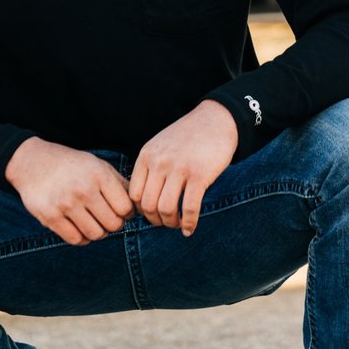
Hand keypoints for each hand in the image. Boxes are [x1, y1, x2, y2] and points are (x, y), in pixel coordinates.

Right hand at [5, 137, 134, 245]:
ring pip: (96, 235)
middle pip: (113, 224)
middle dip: (113, 224)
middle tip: (107, 218)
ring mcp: (66, 204)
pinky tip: (79, 227)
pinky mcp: (50, 217)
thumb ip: (118, 183)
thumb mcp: (97, 165)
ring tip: (93, 223)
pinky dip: (82, 238)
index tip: (120, 210)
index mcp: (99, 175)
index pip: (126, 208)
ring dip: (98, 232)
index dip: (127, 213)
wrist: (32, 162)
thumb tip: (138, 205)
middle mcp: (83, 189)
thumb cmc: (71, 165)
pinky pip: (76, 240)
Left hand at [129, 100, 237, 236]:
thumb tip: (144, 201)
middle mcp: (160, 162)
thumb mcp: (160, 145)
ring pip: (166, 209)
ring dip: (171, 223)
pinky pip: (190, 208)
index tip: (152, 215)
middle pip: (147, 205)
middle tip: (165, 223)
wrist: (215, 120)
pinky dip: (189, 223)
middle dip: (155, 221)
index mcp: (147, 156)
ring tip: (177, 224)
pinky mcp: (200, 175)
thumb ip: (151, 167)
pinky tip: (190, 229)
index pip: (133, 194)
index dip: (141, 211)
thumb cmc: (187, 136)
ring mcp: (179, 168)